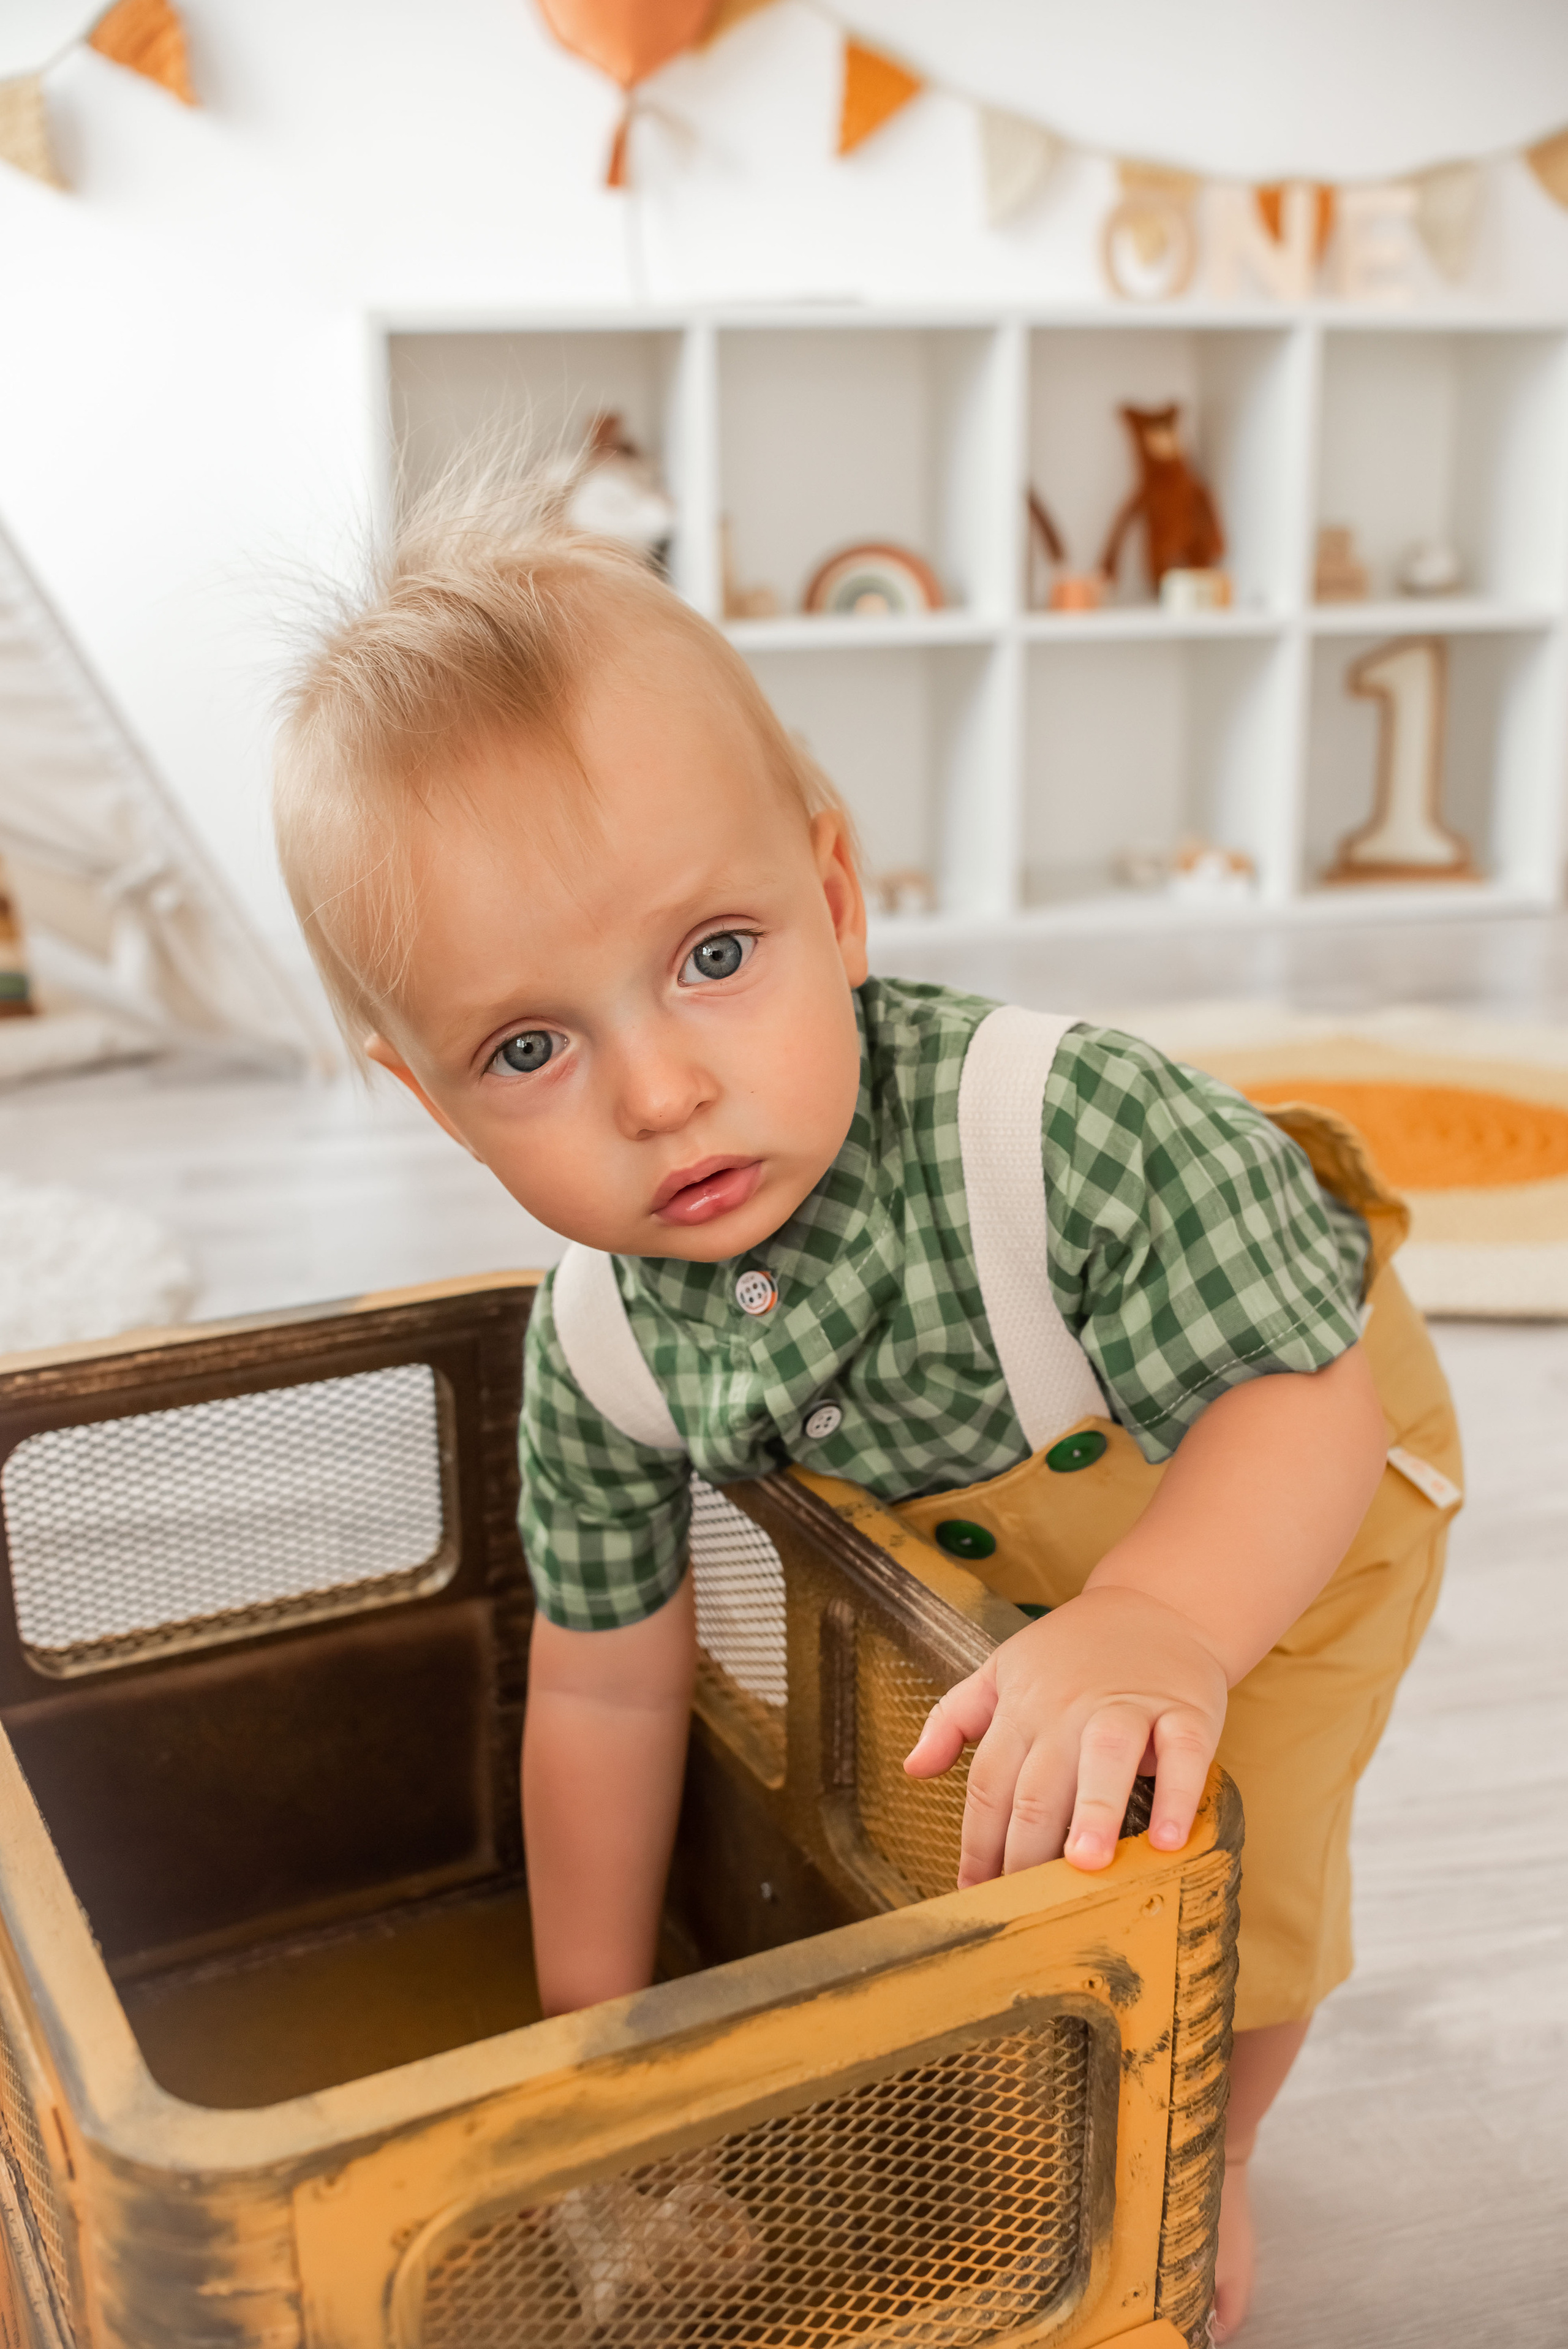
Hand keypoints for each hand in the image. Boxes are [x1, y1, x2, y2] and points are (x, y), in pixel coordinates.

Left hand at [902, 1586, 1227, 1886]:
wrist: (1156, 1606)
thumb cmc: (1074, 1652)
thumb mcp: (1003, 1670)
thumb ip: (954, 1718)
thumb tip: (913, 1768)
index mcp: (1022, 1707)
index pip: (989, 1782)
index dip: (978, 1840)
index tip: (976, 1891)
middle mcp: (1068, 1708)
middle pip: (1040, 1783)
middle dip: (1028, 1844)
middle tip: (1027, 1902)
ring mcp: (1127, 1706)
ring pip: (1105, 1759)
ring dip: (1094, 1812)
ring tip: (1087, 1863)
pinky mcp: (1183, 1709)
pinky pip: (1182, 1753)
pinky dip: (1177, 1794)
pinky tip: (1168, 1839)